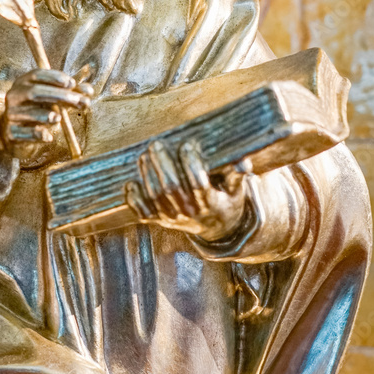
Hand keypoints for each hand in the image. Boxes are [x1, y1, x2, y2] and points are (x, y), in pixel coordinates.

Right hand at [2, 68, 92, 155]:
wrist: (13, 133)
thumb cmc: (37, 110)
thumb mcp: (52, 98)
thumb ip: (70, 92)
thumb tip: (89, 90)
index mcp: (23, 83)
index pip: (37, 75)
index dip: (54, 77)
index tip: (72, 83)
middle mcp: (14, 96)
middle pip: (35, 92)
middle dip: (59, 95)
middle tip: (79, 101)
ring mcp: (11, 115)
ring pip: (30, 113)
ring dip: (47, 115)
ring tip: (59, 118)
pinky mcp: (11, 133)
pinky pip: (26, 133)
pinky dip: (38, 135)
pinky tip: (49, 137)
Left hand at [125, 139, 249, 239]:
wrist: (218, 229)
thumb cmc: (226, 201)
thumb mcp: (237, 190)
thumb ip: (238, 175)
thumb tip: (241, 161)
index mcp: (211, 204)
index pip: (198, 184)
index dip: (191, 164)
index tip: (187, 145)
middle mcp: (190, 213)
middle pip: (171, 188)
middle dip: (162, 164)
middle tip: (156, 144)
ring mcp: (173, 219)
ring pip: (155, 196)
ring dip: (147, 174)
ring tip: (145, 156)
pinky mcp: (161, 221)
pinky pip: (143, 212)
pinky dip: (134, 199)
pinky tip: (132, 183)